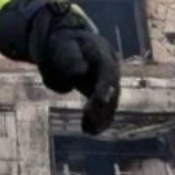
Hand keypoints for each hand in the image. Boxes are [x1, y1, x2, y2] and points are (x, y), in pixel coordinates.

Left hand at [31, 3, 120, 134]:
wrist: (68, 44)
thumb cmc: (64, 44)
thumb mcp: (62, 45)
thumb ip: (69, 57)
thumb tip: (81, 72)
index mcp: (102, 53)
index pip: (107, 71)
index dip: (105, 87)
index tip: (100, 100)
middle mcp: (111, 69)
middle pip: (112, 90)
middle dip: (102, 106)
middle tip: (88, 119)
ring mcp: (109, 82)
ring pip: (110, 103)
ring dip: (101, 117)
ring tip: (88, 130)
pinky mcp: (103, 93)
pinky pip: (104, 109)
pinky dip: (99, 120)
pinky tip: (90, 130)